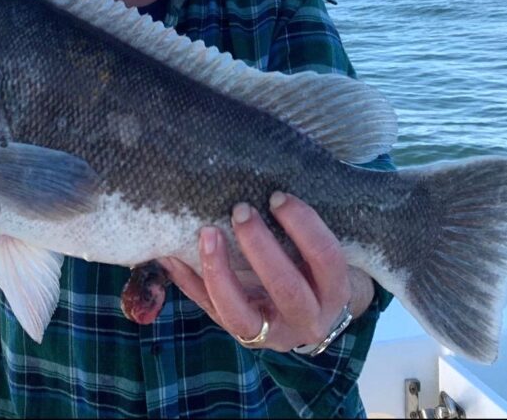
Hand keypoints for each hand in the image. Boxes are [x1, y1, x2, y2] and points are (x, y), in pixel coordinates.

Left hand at [160, 192, 373, 352]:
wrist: (312, 314)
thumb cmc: (314, 265)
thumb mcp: (323, 250)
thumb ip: (305, 224)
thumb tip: (270, 170)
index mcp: (334, 291)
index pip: (325, 258)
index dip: (303, 225)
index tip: (278, 196)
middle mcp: (307, 319)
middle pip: (285, 288)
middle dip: (260, 247)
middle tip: (241, 209)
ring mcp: (271, 334)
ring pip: (241, 314)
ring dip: (219, 271)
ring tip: (207, 233)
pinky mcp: (240, 336)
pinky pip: (210, 312)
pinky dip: (189, 283)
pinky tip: (172, 256)